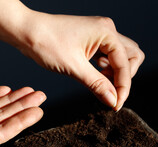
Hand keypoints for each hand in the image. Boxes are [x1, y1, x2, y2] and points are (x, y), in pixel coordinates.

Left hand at [17, 14, 144, 110]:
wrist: (26, 32)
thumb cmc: (46, 44)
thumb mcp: (73, 67)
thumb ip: (97, 84)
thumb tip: (113, 100)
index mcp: (106, 33)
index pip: (125, 64)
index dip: (123, 87)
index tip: (115, 105)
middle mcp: (106, 30)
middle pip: (131, 56)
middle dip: (123, 77)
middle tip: (108, 91)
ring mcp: (98, 33)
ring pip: (119, 56)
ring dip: (114, 72)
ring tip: (98, 83)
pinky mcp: (89, 39)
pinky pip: (106, 54)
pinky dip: (104, 67)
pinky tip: (92, 74)